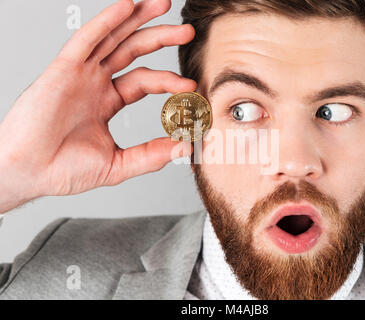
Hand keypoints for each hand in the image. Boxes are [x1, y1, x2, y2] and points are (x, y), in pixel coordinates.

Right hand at [0, 0, 195, 212]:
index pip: (144, 81)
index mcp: (107, 101)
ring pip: (112, 38)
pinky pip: (87, 39)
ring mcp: (79, 74)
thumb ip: (151, 155)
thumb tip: (185, 146)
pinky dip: (107, 22)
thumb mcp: (117, 164)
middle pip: (132, 51)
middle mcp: (95, 83)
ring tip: (163, 4)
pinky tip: (127, 7)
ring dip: (137, 19)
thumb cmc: (63, 170)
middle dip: (160, 38)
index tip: (190, 87)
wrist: (28, 173)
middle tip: (187, 32)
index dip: (168, 80)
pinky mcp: (63, 70)